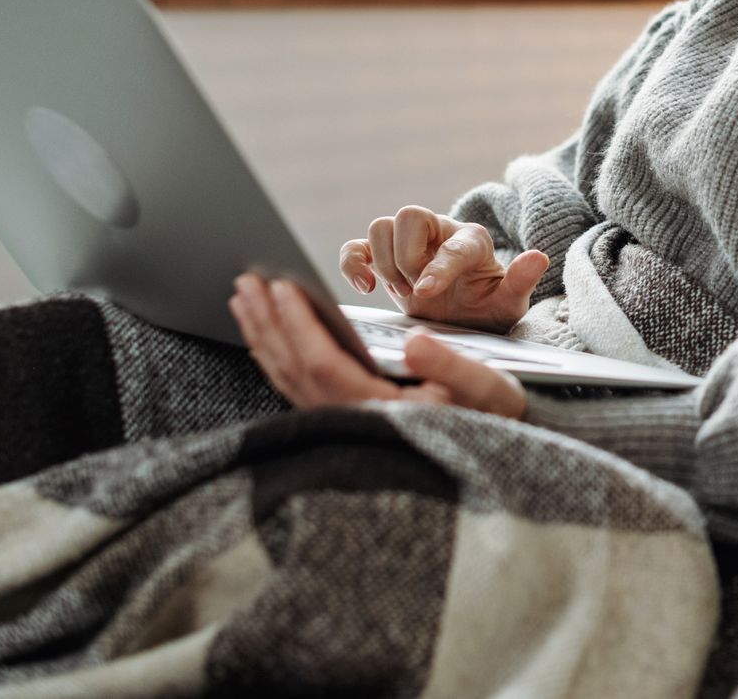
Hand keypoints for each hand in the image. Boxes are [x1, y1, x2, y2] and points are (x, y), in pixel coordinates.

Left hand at [229, 274, 526, 418]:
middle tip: (248, 280)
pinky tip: (266, 332)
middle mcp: (352, 422)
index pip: (324, 364)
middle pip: (294, 368)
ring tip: (245, 297)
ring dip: (265, 334)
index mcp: (380, 412)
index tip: (283, 286)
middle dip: (269, 321)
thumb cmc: (492, 416)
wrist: (492, 457)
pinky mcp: (341, 420)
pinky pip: (295, 384)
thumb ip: (451, 365)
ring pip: (288, 377)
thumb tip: (414, 340)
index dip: (300, 324)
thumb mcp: (487, 389)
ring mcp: (342, 424)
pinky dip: (276, 353)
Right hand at [338, 206, 547, 332]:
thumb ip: (520, 282)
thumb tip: (539, 258)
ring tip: (403, 293)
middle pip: (409, 215)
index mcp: (472, 241)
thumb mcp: (508, 303)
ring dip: (385, 263)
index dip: (439, 266)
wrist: (464, 317)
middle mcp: (438, 232)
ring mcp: (408, 243)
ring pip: (381, 226)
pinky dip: (353, 263)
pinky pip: (356, 246)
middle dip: (407, 258)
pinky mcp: (383, 258)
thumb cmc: (487, 307)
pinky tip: (366, 287)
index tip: (425, 293)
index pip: (454, 244)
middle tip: (417, 292)